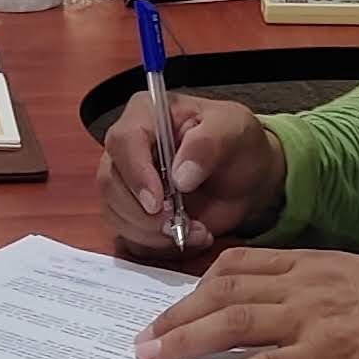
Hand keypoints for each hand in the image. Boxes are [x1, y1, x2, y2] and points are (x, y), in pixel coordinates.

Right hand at [96, 92, 287, 260]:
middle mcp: (127, 146)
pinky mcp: (131, 211)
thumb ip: (208, 143)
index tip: (158, 202)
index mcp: (146, 114)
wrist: (246, 176)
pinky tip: (187, 237)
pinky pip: (127, 234)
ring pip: (115, 213)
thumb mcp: (234, 130)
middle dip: (143, 214)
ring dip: (152, 233)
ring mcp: (125, 181)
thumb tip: (180, 175)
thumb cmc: (237, 143)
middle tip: (179, 225)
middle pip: (111, 183)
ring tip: (195, 231)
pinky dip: (156, 245)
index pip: (124, 141)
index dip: (136, 174)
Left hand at [133, 248, 358, 358]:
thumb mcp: (352, 276)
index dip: (196, 285)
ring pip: (234, 322)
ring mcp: (312, 318)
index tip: (172, 305)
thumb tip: (272, 303)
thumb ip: (310, 284)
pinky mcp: (326, 354)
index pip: (237, 264)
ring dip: (186, 341)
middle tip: (143, 339)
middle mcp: (302, 284)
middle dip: (176, 315)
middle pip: (223, 291)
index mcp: (308, 262)